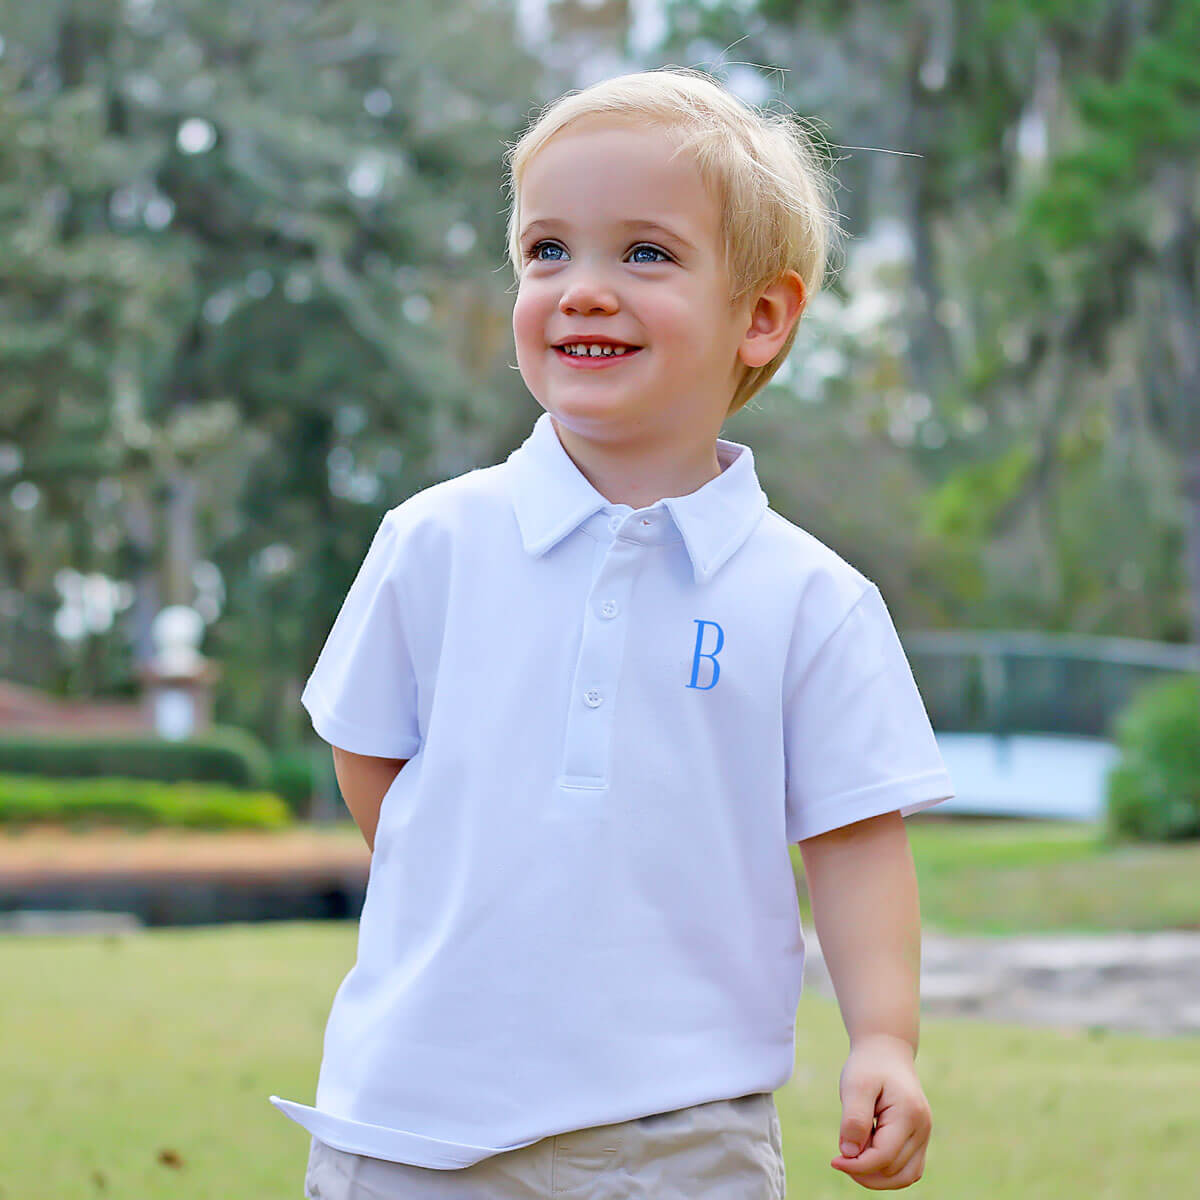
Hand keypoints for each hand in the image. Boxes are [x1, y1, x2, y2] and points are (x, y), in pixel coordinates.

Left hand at [831, 1033, 930, 1188]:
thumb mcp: (856, 1085)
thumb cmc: (869, 1066)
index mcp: (909, 1114)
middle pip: (894, 1171)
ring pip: (904, 1176)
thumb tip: (849, 1155)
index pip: (884, 1157)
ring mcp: (924, 1135)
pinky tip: (866, 1154)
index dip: (857, 1166)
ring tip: (854, 1155)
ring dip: (876, 1175)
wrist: (886, 1050)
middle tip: (841, 1154)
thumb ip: (853, 1119)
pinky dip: (886, 1170)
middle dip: (864, 1170)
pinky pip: (907, 1169)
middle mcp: (923, 1129)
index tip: (834, 1161)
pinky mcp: (919, 1139)